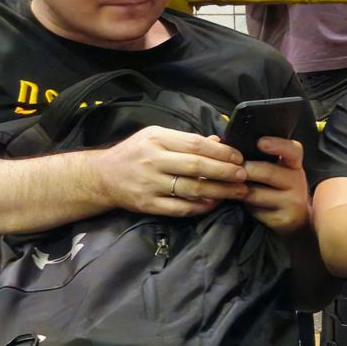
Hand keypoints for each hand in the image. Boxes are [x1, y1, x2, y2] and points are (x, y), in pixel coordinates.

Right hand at [92, 125, 246, 216]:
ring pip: (191, 189)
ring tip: (237, 192)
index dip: (221, 152)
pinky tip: (214, 204)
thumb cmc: (134, 153)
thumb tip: (219, 143)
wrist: (102, 176)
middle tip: (244, 175)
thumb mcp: (156, 137)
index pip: (195, 144)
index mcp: (157, 139)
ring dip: (219, 191)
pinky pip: (179, 207)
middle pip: (196, 166)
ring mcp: (150, 184)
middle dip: (224, 171)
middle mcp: (153, 160)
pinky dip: (200, 207)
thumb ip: (187, 140)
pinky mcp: (148, 204)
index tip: (238, 157)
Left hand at [237, 136, 309, 234]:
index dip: (277, 145)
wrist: (296, 219)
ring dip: (240, 189)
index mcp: (294, 165)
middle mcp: (297, 181)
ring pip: (256, 193)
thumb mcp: (278, 170)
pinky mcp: (283, 219)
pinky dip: (245, 206)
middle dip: (246, 170)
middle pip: (268, 172)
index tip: (260, 142)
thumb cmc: (279, 188)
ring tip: (231, 187)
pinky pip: (255, 210)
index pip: (293, 150)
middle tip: (230, 169)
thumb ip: (261, 157)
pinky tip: (243, 204)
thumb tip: (226, 143)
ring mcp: (292, 201)